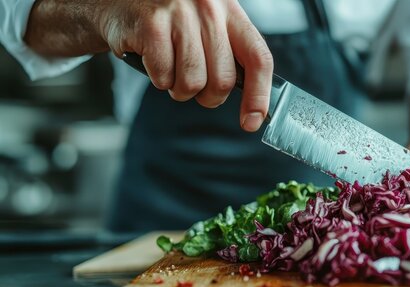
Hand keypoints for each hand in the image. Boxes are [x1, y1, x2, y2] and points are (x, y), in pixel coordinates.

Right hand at [99, 0, 272, 130]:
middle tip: (195, 86)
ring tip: (171, 69)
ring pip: (192, 83)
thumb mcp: (207, 24)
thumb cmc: (169, 18)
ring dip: (180, 89)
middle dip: (208, 97)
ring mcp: (180, 15)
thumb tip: (252, 101)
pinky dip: (158, 78)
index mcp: (230, 11)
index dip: (258, 95)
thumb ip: (230, 53)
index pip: (258, 58)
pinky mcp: (151, 25)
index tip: (252, 121)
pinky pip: (163, 77)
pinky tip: (152, 58)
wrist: (120, 0)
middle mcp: (209, 9)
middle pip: (223, 80)